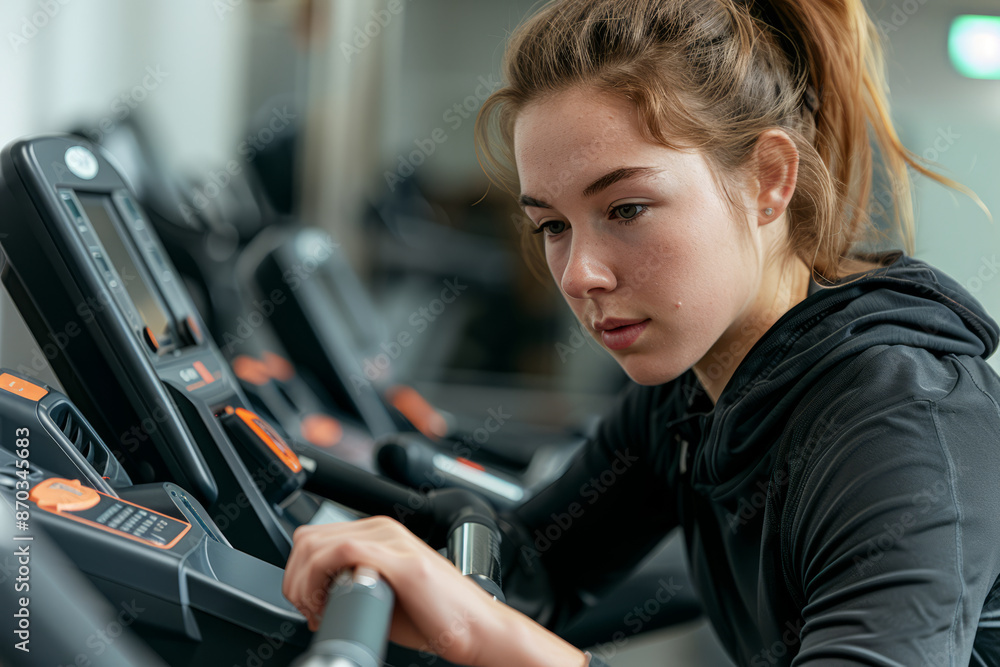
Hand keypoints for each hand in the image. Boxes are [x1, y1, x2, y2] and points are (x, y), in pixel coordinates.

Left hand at [283, 516, 504, 665]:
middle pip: (308, 539)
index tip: (307, 603)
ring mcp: (391, 541)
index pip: (315, 537)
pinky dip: (318, 581)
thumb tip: (315, 598)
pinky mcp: (398, 560)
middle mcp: (384, 530)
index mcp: (381, 534)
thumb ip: (352, 584)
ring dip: (303, 583)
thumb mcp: (384, 593)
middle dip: (296, 579)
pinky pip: (339, 553)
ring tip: (317, 611)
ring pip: (316, 544)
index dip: (299, 572)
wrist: (477, 629)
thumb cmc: (437, 618)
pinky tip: (326, 604)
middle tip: (309, 610)